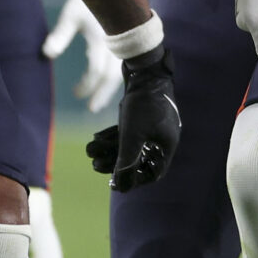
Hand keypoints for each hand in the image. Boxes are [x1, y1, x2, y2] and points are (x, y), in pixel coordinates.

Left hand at [45, 0, 124, 111]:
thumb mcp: (71, 15)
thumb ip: (60, 35)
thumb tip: (46, 55)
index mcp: (104, 39)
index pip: (97, 70)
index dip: (87, 85)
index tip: (75, 93)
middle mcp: (116, 43)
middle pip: (114, 76)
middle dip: (104, 93)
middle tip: (92, 108)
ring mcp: (123, 41)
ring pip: (122, 70)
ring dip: (111, 87)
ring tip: (100, 99)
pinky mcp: (124, 39)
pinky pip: (124, 63)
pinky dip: (116, 76)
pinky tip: (108, 82)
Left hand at [86, 46, 181, 191]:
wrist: (145, 70)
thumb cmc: (143, 104)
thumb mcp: (132, 136)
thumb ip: (126, 162)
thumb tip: (121, 187)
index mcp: (167, 145)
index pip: (153, 172)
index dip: (134, 179)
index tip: (116, 182)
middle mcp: (162, 137)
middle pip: (138, 159)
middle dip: (115, 163)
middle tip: (95, 166)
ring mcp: (154, 125)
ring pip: (130, 144)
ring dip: (109, 149)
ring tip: (90, 151)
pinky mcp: (144, 115)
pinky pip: (129, 132)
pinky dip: (113, 137)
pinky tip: (96, 139)